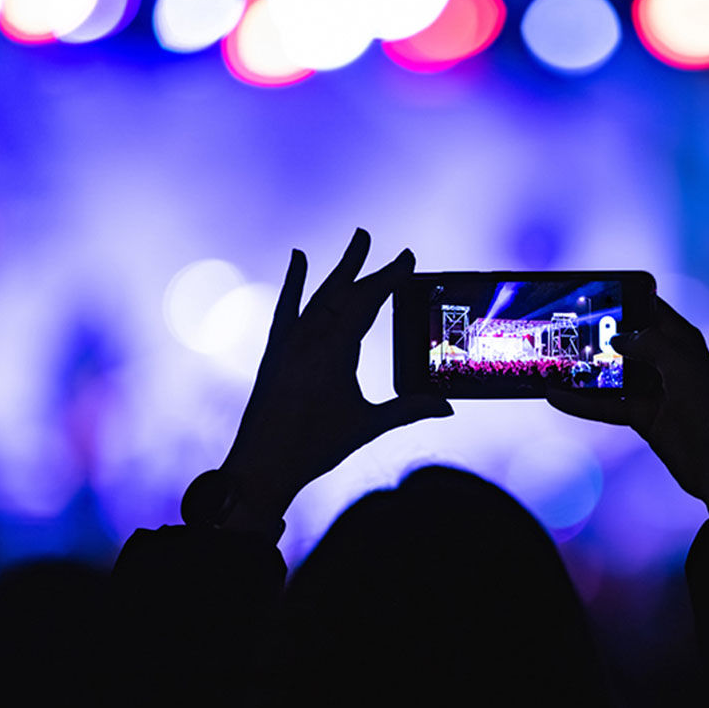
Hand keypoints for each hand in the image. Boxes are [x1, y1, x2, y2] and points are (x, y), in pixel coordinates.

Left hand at [217, 230, 452, 530]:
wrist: (261, 464)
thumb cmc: (314, 447)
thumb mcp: (366, 426)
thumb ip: (408, 410)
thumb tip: (447, 407)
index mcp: (335, 352)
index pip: (367, 303)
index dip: (389, 278)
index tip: (406, 258)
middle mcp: (310, 338)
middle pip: (346, 293)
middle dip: (371, 269)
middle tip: (393, 251)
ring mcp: (290, 341)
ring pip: (321, 295)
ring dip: (341, 270)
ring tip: (358, 243)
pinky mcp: (275, 349)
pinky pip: (287, 306)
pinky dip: (293, 281)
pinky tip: (298, 257)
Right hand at [547, 297, 708, 515]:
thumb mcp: (680, 364)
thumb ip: (648, 342)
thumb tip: (616, 337)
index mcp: (682, 341)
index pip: (651, 308)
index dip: (626, 297)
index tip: (594, 291)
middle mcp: (665, 361)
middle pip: (625, 339)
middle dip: (597, 332)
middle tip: (561, 324)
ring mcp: (651, 389)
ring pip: (611, 372)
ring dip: (584, 369)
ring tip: (552, 359)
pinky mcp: (640, 416)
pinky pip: (604, 404)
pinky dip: (580, 402)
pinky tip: (556, 396)